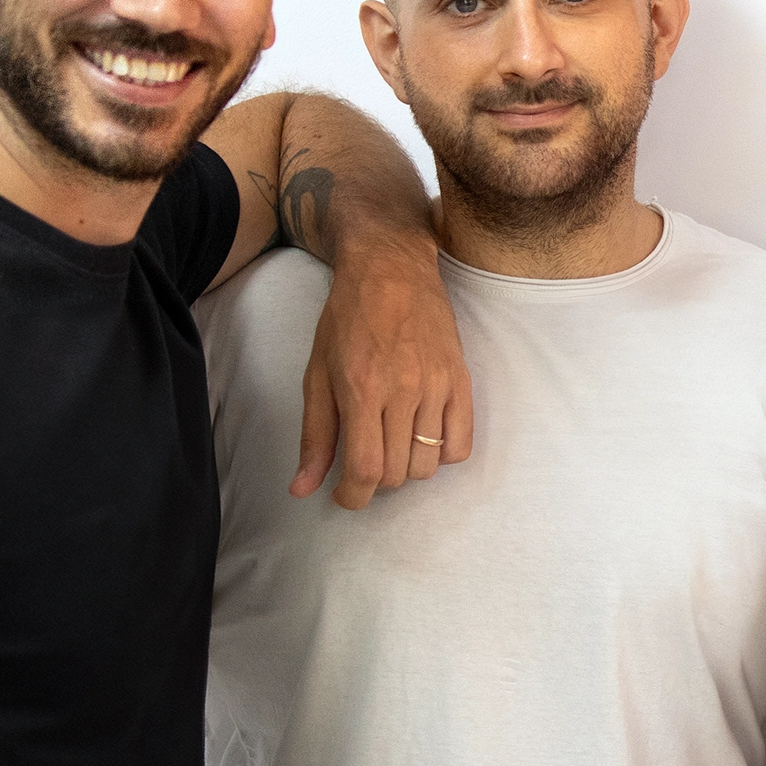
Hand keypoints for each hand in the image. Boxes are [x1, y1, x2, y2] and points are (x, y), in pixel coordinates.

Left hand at [297, 239, 471, 508]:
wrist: (391, 268)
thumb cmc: (347, 318)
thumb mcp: (317, 374)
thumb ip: (315, 435)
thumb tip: (303, 488)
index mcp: (362, 389)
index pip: (366, 469)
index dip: (354, 497)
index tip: (346, 497)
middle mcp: (404, 391)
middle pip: (397, 472)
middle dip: (375, 481)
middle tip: (364, 462)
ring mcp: (438, 386)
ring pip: (428, 463)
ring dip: (406, 469)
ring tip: (391, 446)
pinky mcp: (461, 380)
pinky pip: (461, 444)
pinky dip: (442, 455)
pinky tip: (423, 439)